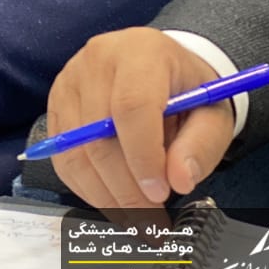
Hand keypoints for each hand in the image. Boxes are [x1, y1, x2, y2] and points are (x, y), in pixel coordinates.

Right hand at [48, 28, 234, 209]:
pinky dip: (86, 186)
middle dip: (125, 187)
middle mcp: (98, 58)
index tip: (160, 192)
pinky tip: (113, 195)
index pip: (131, 105)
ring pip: (75, 150)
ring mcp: (71, 79)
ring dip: (105, 193)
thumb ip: (201, 145)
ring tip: (135, 211)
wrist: (160, 65)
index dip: (143, 156)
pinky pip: (62, 155)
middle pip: (97, 134)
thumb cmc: (186, 89)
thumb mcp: (211, 112)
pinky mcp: (56, 101)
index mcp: (142, 51)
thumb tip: (179, 180)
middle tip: (152, 216)